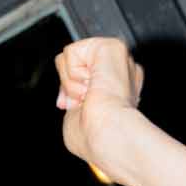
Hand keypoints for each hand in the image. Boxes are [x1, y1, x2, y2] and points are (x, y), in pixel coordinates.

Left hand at [54, 37, 144, 175]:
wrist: (107, 134)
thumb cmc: (97, 137)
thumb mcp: (76, 120)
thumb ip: (73, 103)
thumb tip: (64, 99)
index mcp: (117, 91)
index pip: (85, 77)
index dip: (74, 92)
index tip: (76, 108)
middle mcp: (120, 74)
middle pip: (77, 64)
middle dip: (70, 86)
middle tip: (83, 103)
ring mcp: (117, 59)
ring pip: (71, 57)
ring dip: (71, 82)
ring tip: (89, 96)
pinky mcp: (111, 47)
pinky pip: (72, 52)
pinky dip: (73, 74)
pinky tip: (91, 87)